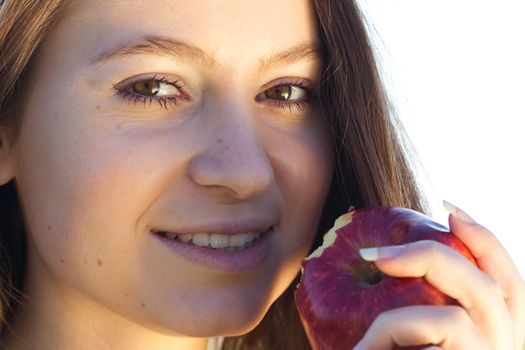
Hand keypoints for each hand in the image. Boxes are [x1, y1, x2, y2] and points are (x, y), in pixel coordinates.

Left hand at [353, 201, 524, 349]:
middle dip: (430, 258)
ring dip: (395, 322)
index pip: (509, 283)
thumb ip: (419, 307)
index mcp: (498, 335)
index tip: (450, 210)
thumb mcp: (413, 335)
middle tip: (374, 254)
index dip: (485, 241)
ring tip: (361, 345)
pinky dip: (387, 339)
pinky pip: (423, 342)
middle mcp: (504, 348)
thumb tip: (379, 257)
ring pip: (453, 319)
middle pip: (488, 288)